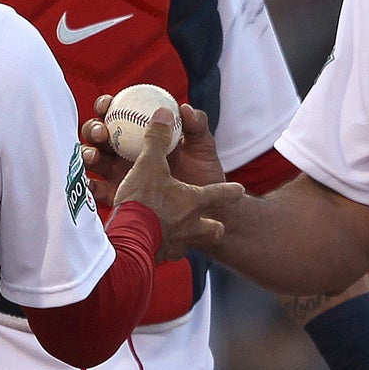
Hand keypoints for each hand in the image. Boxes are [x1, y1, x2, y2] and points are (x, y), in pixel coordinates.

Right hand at [82, 97, 228, 207]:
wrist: (205, 214)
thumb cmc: (203, 178)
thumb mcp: (202, 150)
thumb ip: (196, 126)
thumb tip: (183, 108)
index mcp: (142, 137)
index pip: (118, 115)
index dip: (107, 105)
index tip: (109, 102)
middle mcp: (126, 154)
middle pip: (100, 136)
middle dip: (94, 129)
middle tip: (102, 132)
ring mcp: (118, 175)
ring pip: (95, 160)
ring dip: (89, 155)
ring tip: (93, 156)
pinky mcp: (115, 198)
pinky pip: (96, 191)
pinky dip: (88, 186)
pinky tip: (89, 183)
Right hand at [112, 109, 243, 260]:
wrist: (128, 244)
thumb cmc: (144, 202)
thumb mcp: (150, 165)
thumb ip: (158, 139)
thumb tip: (167, 112)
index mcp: (193, 201)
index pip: (220, 194)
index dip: (230, 191)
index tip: (240, 189)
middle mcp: (190, 225)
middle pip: (213, 230)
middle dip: (215, 228)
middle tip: (218, 226)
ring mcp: (175, 244)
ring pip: (188, 246)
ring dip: (187, 241)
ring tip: (183, 239)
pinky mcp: (157, 257)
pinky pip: (165, 254)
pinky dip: (161, 250)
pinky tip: (155, 248)